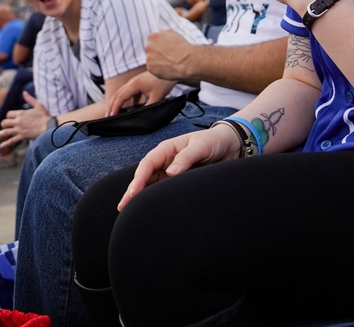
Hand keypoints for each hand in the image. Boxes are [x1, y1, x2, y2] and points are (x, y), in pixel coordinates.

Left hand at [0, 91, 48, 148]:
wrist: (50, 126)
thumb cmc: (45, 116)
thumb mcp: (38, 105)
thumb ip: (30, 99)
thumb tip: (24, 92)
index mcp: (21, 113)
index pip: (9, 114)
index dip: (9, 116)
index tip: (11, 118)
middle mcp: (18, 121)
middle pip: (5, 122)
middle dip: (4, 124)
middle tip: (5, 126)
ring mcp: (20, 129)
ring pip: (6, 131)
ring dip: (1, 133)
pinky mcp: (22, 136)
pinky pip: (12, 140)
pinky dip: (6, 143)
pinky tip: (2, 146)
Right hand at [107, 72, 176, 115]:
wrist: (170, 71)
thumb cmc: (164, 83)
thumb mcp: (157, 97)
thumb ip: (148, 107)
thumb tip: (141, 116)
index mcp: (134, 85)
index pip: (120, 97)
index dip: (115, 107)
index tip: (111, 116)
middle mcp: (132, 82)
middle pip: (117, 94)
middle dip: (111, 105)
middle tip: (107, 116)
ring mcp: (134, 82)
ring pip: (121, 93)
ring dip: (116, 102)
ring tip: (113, 112)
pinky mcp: (138, 83)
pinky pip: (128, 92)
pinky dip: (125, 100)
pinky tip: (127, 108)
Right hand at [118, 124, 240, 210]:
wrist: (230, 145)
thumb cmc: (214, 141)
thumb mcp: (201, 146)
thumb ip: (186, 158)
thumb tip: (170, 173)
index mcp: (167, 149)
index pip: (148, 164)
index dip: (139, 178)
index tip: (133, 192)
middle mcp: (166, 161)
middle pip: (145, 177)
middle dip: (133, 191)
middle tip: (122, 207)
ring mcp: (171, 172)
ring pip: (152, 186)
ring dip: (142, 197)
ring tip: (131, 213)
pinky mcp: (180, 182)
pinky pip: (165, 191)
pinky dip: (156, 199)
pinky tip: (151, 210)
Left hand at [145, 30, 195, 80]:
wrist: (187, 61)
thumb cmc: (182, 47)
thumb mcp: (173, 33)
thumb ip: (163, 32)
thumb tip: (159, 32)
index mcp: (152, 37)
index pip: (152, 41)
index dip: (160, 45)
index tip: (167, 49)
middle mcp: (148, 47)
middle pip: (150, 50)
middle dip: (157, 53)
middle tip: (168, 56)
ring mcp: (148, 58)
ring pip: (151, 60)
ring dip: (157, 61)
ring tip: (169, 62)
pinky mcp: (150, 68)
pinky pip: (153, 68)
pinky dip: (158, 69)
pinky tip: (167, 68)